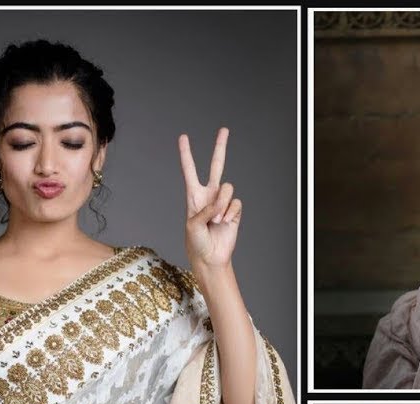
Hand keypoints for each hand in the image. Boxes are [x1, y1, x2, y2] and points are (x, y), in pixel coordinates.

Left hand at [179, 128, 240, 269]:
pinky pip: (236, 203)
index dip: (186, 154)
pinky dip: (230, 214)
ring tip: (216, 221)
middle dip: (220, 147)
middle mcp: (209, 195)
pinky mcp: (234, 210)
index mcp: (194, 195)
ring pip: (228, 188)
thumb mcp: (193, 224)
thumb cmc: (196, 242)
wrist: (210, 257)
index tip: (183, 137)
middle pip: (217, 165)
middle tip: (224, 130)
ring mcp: (222, 202)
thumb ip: (205, 209)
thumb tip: (220, 202)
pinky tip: (225, 223)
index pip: (190, 170)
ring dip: (222, 205)